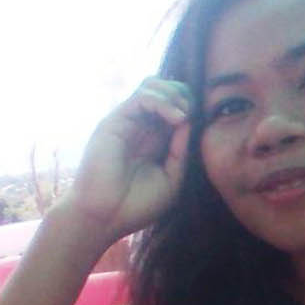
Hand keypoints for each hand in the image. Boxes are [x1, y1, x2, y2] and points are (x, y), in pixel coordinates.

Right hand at [67, 77, 192, 239]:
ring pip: (151, 85)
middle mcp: (139, 127)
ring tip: (183, 116)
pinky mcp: (114, 122)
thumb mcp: (172, 178)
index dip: (190, 106)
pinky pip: (141, 97)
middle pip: (164, 89)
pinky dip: (162, 101)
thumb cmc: (136, 205)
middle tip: (192, 115)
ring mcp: (126, 123)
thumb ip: (182, 149)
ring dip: (173, 94)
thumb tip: (189, 118)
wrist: (104, 218)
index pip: (174, 106)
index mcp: (154, 140)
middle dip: (184, 95)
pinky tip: (176, 119)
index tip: (200, 122)